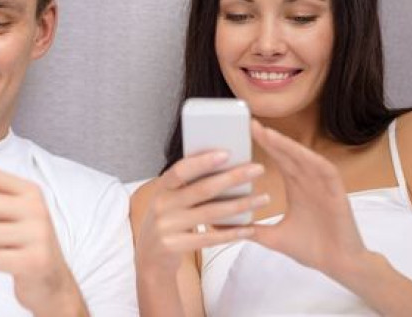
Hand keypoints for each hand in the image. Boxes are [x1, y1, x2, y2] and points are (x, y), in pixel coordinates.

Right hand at [135, 150, 267, 274]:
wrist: (148, 257)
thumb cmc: (167, 220)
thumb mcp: (169, 200)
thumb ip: (186, 186)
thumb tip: (221, 162)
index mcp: (162, 188)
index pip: (181, 170)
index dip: (203, 161)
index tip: (227, 153)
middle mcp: (162, 205)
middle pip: (202, 190)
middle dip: (233, 178)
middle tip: (258, 169)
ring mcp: (167, 227)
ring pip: (210, 214)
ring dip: (240, 205)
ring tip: (263, 198)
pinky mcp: (175, 246)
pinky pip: (210, 238)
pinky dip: (232, 233)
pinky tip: (249, 228)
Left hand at [249, 120, 368, 278]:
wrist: (340, 265)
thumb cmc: (312, 249)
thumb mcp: (274, 238)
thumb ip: (252, 230)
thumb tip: (224, 229)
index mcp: (297, 188)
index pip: (279, 161)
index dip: (265, 146)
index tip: (245, 132)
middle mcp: (309, 182)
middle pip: (289, 154)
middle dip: (271, 139)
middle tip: (251, 124)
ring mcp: (323, 186)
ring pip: (304, 158)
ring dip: (287, 145)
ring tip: (267, 134)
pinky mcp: (336, 193)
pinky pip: (325, 171)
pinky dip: (312, 160)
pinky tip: (298, 153)